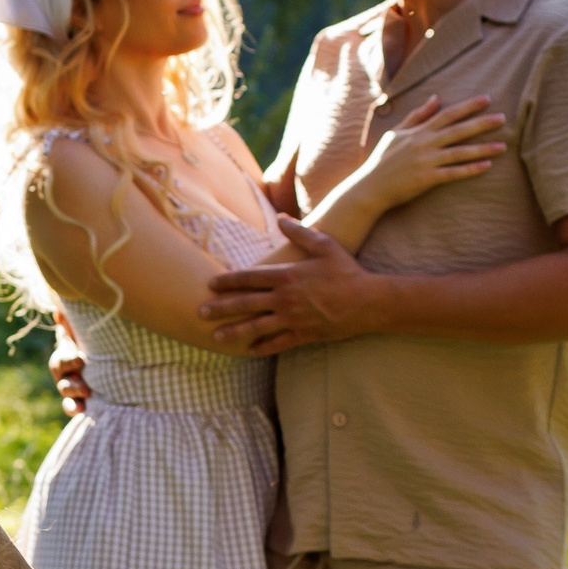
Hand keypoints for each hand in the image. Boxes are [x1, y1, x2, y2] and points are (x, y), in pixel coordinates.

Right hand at [48, 313, 90, 416]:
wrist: (107, 365)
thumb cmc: (92, 346)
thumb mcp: (83, 335)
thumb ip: (71, 325)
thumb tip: (59, 310)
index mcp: (66, 357)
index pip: (61, 359)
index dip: (68, 359)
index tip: (81, 360)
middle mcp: (65, 374)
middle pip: (62, 377)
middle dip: (72, 378)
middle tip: (85, 379)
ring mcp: (71, 389)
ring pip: (66, 392)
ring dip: (73, 393)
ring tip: (86, 393)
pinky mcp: (79, 402)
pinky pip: (71, 407)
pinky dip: (75, 409)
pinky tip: (83, 409)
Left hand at [201, 218, 388, 353]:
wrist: (367, 302)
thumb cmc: (346, 271)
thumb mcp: (324, 245)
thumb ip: (299, 232)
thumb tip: (281, 217)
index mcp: (287, 276)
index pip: (249, 278)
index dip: (228, 281)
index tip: (210, 284)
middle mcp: (285, 299)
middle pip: (245, 303)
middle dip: (221, 308)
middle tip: (200, 312)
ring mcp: (293, 319)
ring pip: (256, 327)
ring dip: (234, 332)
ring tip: (215, 337)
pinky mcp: (303, 334)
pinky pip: (277, 343)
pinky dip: (262, 347)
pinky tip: (249, 351)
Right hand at [350, 95, 506, 205]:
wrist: (370, 187)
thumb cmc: (383, 159)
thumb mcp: (397, 133)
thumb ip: (417, 116)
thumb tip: (435, 98)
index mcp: (419, 132)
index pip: (447, 114)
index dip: (468, 106)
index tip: (487, 99)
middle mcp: (424, 144)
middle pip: (458, 130)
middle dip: (482, 123)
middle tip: (503, 118)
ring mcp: (426, 161)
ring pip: (459, 152)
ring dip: (483, 148)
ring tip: (503, 146)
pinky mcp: (426, 179)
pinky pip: (453, 173)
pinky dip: (470, 169)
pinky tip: (486, 166)